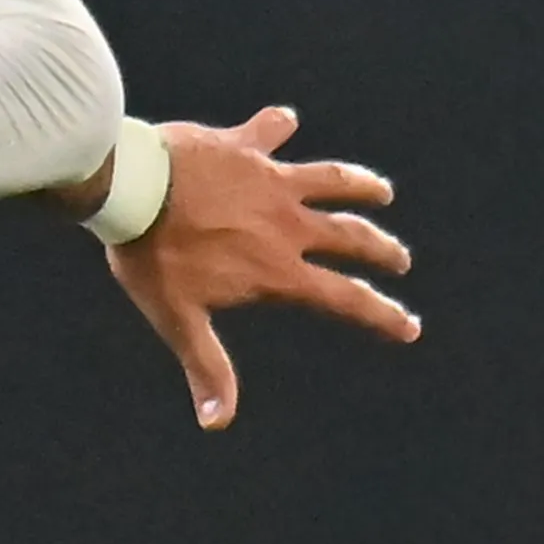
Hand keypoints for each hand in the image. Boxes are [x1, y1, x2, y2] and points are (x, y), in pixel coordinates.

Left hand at [100, 106, 415, 428]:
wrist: (133, 187)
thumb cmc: (152, 256)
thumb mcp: (179, 319)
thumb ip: (206, 367)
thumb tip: (217, 422)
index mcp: (278, 270)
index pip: (344, 299)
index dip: (381, 315)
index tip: (410, 326)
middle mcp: (287, 224)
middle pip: (350, 237)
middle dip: (380, 249)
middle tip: (400, 258)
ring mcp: (271, 181)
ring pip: (331, 180)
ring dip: (359, 185)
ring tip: (381, 191)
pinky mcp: (246, 146)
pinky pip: (270, 131)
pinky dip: (278, 126)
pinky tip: (286, 120)